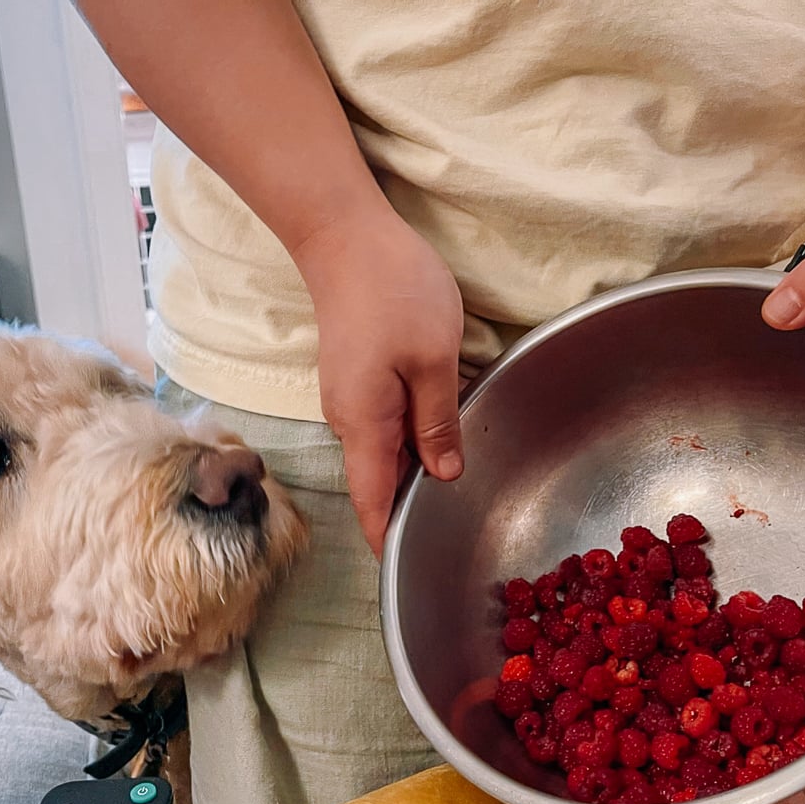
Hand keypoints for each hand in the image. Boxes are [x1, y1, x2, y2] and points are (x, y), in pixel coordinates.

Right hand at [293, 207, 465, 557]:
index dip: (389, 539)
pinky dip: (413, 437)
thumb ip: (439, 420)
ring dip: (418, 468)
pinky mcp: (356, 376)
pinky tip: (444, 431)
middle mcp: (349, 418)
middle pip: (380, 481)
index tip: (411, 569)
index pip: (373, 501)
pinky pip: (385, 422)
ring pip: (385, 451)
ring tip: (460, 484)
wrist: (343, 235)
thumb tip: (443, 473)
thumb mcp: (434, 358)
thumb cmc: (392, 290)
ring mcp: (349, 397)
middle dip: (413, 507)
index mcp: (364, 423)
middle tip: (461, 528)